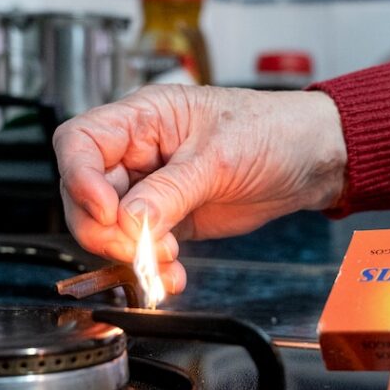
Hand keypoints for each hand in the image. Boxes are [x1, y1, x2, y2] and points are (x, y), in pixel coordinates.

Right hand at [53, 84, 347, 292]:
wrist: (311, 161)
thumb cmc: (272, 131)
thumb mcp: (218, 158)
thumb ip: (169, 192)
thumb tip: (128, 221)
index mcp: (143, 117)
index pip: (79, 143)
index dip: (79, 178)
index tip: (107, 211)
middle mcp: (138, 152)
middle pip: (86, 193)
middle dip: (105, 229)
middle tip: (136, 248)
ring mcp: (152, 188)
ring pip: (110, 227)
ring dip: (131, 252)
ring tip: (166, 259)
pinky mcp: (169, 218)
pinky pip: (142, 246)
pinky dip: (151, 265)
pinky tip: (173, 272)